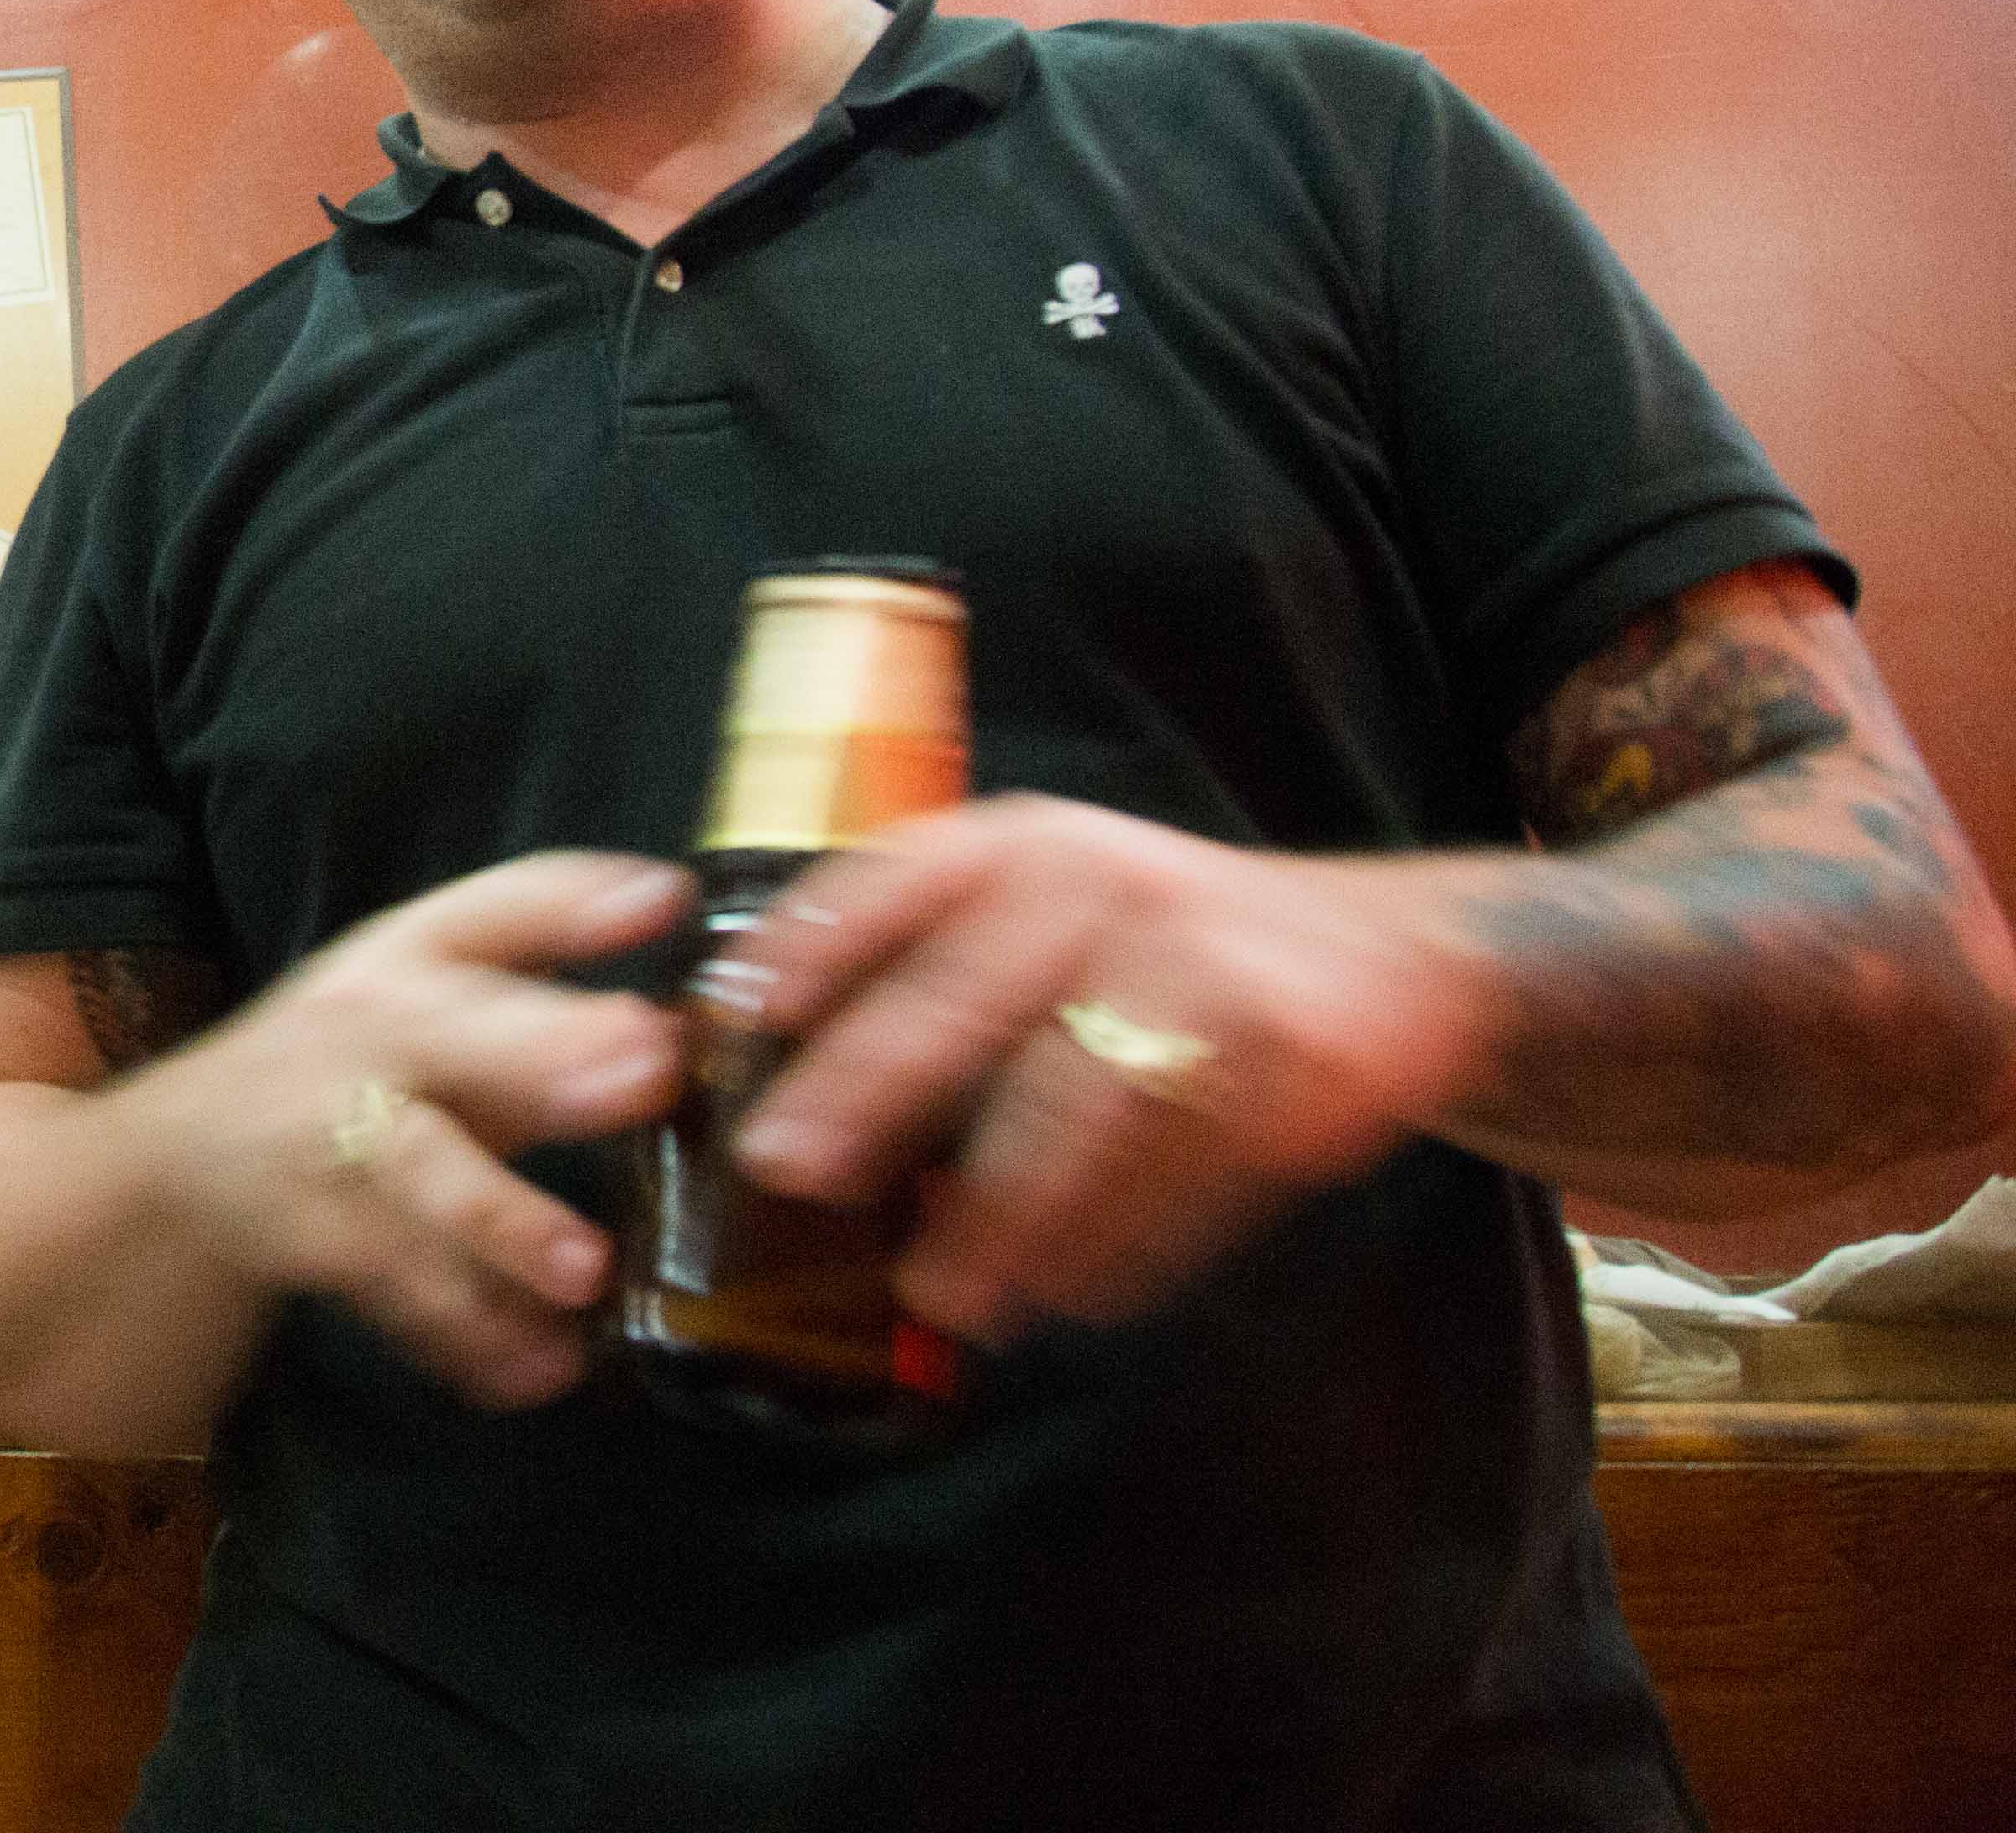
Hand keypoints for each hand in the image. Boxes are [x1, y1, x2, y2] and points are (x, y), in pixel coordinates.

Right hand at [133, 851, 690, 1410]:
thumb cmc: (356, 1055)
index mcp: (405, 961)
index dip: (573, 906)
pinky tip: (536, 1369)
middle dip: (543, 1055)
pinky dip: (469, 1337)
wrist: (191, 1150)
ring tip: (582, 1270)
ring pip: (421, 1182)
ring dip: (502, 1223)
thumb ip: (547, 952)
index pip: (488, 913)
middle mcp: (364, 1036)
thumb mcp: (431, 980)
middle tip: (644, 1072)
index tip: (667, 904)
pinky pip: (400, 1291)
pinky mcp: (318, 1239)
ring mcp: (331, 1140)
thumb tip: (668, 904)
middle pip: (447, 1038)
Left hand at [717, 798, 1492, 1343]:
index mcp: (1031, 849)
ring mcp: (1211, 966)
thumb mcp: (1060, 909)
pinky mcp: (1298, 1055)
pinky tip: (1073, 1291)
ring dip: (1006, 1213)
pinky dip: (1125, 1241)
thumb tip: (804, 1104)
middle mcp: (1109, 887)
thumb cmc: (1175, 949)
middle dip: (868, 1091)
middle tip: (791, 1172)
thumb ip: (945, 974)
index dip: (811, 943)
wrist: (1400, 953)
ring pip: (1081, 1103)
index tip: (741, 1015)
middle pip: (967, 997)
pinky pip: (1189, 1167)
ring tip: (947, 1293)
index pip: (894, 878)